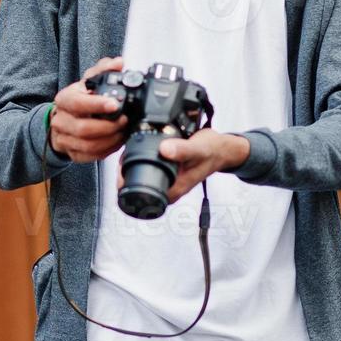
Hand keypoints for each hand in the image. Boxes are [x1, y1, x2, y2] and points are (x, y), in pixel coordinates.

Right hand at [49, 57, 130, 162]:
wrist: (62, 120)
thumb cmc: (78, 100)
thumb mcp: (88, 82)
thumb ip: (103, 70)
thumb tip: (118, 62)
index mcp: (65, 100)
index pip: (78, 104)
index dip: (97, 105)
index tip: (114, 104)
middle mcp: (61, 120)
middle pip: (84, 129)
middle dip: (108, 127)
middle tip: (124, 121)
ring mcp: (65, 138)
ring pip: (88, 145)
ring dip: (110, 140)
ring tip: (123, 132)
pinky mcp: (72, 153)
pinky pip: (90, 156)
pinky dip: (107, 150)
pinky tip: (116, 142)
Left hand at [118, 129, 250, 205]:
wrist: (221, 148)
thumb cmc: (211, 151)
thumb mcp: (198, 149)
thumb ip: (182, 151)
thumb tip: (164, 150)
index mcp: (173, 191)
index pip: (140, 194)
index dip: (125, 180)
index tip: (120, 164)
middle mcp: (168, 189)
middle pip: (136, 187)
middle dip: (125, 171)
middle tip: (123, 153)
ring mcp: (166, 181)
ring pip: (140, 177)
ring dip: (131, 165)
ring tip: (129, 149)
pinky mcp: (165, 172)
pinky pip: (147, 169)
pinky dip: (140, 159)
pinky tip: (138, 147)